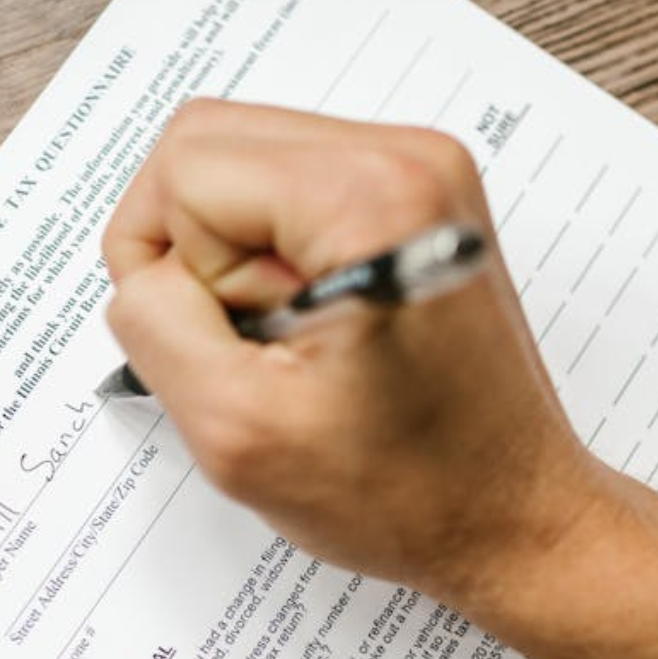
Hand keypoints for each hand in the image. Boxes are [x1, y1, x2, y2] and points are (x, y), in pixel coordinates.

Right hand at [102, 99, 612, 613]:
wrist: (515, 516)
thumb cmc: (410, 492)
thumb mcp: (238, 430)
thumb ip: (155, 323)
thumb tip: (142, 269)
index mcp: (373, 197)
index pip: (183, 169)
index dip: (171, 269)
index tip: (236, 346)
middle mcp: (408, 156)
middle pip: (207, 143)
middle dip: (198, 252)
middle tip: (260, 342)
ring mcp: (420, 169)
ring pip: (242, 163)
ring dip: (236, 258)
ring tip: (297, 340)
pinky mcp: (417, 194)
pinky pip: (288, 188)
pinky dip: (275, 257)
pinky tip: (319, 326)